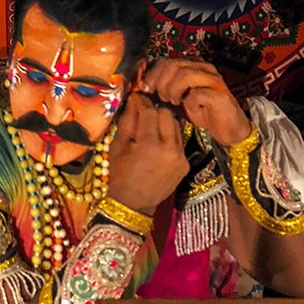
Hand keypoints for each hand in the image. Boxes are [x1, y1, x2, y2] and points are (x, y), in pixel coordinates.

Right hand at [108, 92, 188, 213]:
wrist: (133, 204)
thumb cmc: (118, 175)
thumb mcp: (117, 146)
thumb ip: (128, 121)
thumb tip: (133, 101)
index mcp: (149, 145)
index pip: (149, 111)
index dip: (140, 101)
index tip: (133, 98)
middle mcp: (169, 149)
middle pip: (166, 114)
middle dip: (152, 111)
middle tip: (140, 113)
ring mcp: (180, 157)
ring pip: (175, 125)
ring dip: (162, 122)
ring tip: (149, 127)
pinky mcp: (185, 164)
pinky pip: (178, 139)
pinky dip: (167, 135)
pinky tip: (156, 141)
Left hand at [141, 57, 250, 146]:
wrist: (228, 128)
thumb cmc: (201, 110)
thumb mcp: (178, 95)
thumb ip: (164, 85)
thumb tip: (142, 83)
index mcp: (192, 64)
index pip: (166, 61)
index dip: (152, 73)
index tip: (145, 87)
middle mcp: (203, 67)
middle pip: (174, 65)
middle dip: (161, 81)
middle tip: (161, 96)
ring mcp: (213, 80)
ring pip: (185, 75)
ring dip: (173, 89)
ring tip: (172, 100)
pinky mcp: (221, 95)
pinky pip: (198, 93)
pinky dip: (189, 101)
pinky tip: (188, 106)